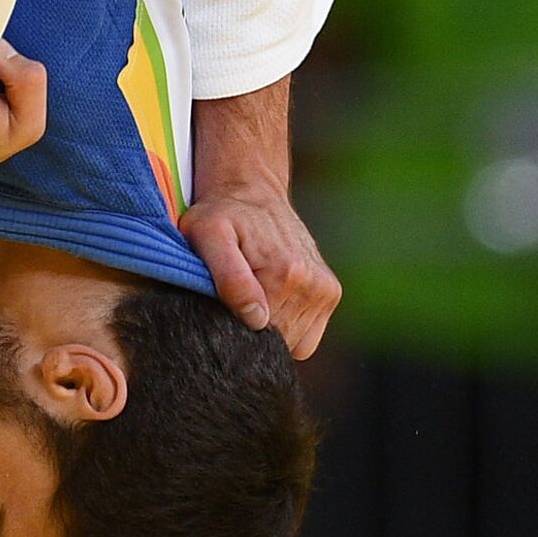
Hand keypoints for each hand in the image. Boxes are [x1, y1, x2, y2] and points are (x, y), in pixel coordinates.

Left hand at [179, 186, 341, 358]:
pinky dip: (287, 328)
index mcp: (284, 273)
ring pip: (292, 343)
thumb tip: (256, 318)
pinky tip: (270, 300)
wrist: (252, 192)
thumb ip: (229, 277)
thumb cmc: (220, 214)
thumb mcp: (207, 234)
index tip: (219, 308)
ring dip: (270, 329)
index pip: (257, 336)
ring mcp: (325, 290)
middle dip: (251, 331)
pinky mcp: (330, 294)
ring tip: (253, 295)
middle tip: (233, 298)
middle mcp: (312, 283)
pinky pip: (306, 339)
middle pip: (276, 342)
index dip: (233, 329)